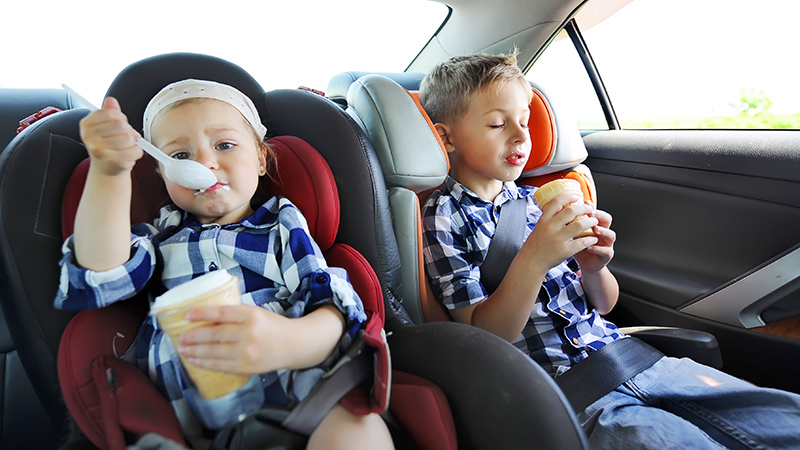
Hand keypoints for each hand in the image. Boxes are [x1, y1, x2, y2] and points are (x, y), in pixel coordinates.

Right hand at [79, 97, 141, 175]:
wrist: (106, 167)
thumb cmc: (108, 143)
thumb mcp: (106, 125)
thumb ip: (110, 112)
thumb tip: (111, 100)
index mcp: (86, 124)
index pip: (111, 113)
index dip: (121, 118)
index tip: (120, 124)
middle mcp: (89, 137)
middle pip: (120, 125)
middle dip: (128, 130)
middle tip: (126, 138)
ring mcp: (99, 150)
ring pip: (128, 137)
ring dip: (132, 143)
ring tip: (125, 147)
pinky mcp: (111, 161)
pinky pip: (135, 151)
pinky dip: (137, 152)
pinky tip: (128, 155)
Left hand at [177, 304, 291, 374]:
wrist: (293, 345)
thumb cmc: (272, 326)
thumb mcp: (256, 312)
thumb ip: (235, 314)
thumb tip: (207, 315)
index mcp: (251, 315)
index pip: (221, 313)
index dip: (202, 314)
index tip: (187, 315)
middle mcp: (249, 333)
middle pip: (215, 334)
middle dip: (194, 336)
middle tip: (181, 337)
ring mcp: (247, 352)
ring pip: (214, 352)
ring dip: (195, 351)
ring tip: (182, 349)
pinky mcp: (246, 367)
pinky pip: (220, 365)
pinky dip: (204, 363)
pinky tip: (194, 360)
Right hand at [520, 193, 598, 272]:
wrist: (531, 262)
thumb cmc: (536, 245)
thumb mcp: (539, 227)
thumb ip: (549, 218)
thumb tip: (561, 207)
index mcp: (544, 220)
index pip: (557, 202)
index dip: (568, 197)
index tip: (576, 196)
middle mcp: (550, 227)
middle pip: (571, 211)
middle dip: (584, 208)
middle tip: (589, 209)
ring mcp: (558, 239)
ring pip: (579, 225)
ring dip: (590, 221)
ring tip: (594, 221)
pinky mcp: (565, 250)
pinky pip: (582, 242)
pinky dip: (590, 239)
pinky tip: (593, 238)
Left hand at [573, 207, 615, 272]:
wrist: (583, 263)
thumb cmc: (576, 246)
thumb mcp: (571, 233)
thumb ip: (569, 223)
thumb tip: (558, 209)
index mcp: (594, 224)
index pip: (596, 211)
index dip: (591, 206)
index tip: (584, 202)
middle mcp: (602, 231)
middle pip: (607, 219)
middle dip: (600, 215)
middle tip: (591, 214)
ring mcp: (606, 243)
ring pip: (611, 234)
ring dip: (603, 231)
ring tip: (595, 230)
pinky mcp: (606, 255)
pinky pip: (606, 251)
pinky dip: (598, 248)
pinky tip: (590, 247)